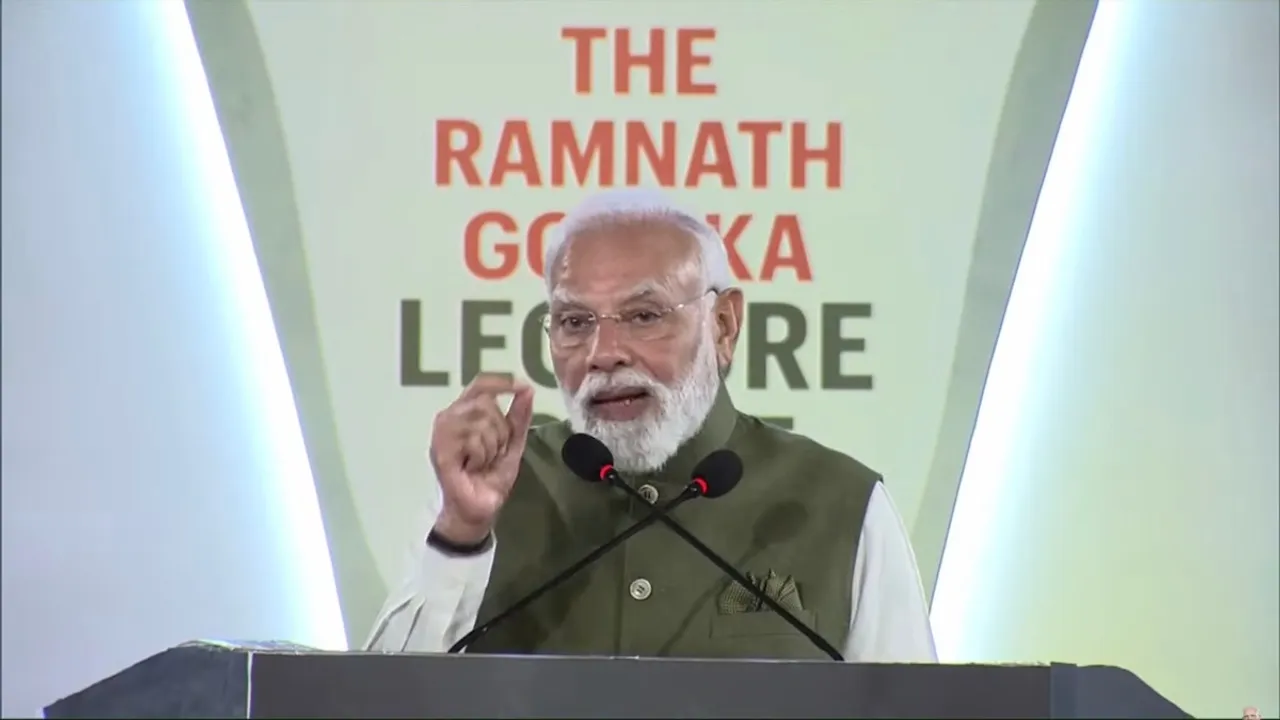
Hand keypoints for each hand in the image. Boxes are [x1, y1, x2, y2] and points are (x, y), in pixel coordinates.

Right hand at [429, 373, 534, 543]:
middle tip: (493, 452)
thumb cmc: (491, 476)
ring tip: (482, 462)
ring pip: (480, 420)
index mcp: (466, 412)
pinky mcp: (440, 450)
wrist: (480, 508)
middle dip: (499, 430)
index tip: (521, 386)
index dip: (501, 382)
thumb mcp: (513, 444)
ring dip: (490, 445)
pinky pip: (471, 439)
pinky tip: (472, 468)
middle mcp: (450, 417)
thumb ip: (519, 417)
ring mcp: (442, 433)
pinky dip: (480, 455)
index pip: (480, 385)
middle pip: (485, 402)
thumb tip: (527, 388)